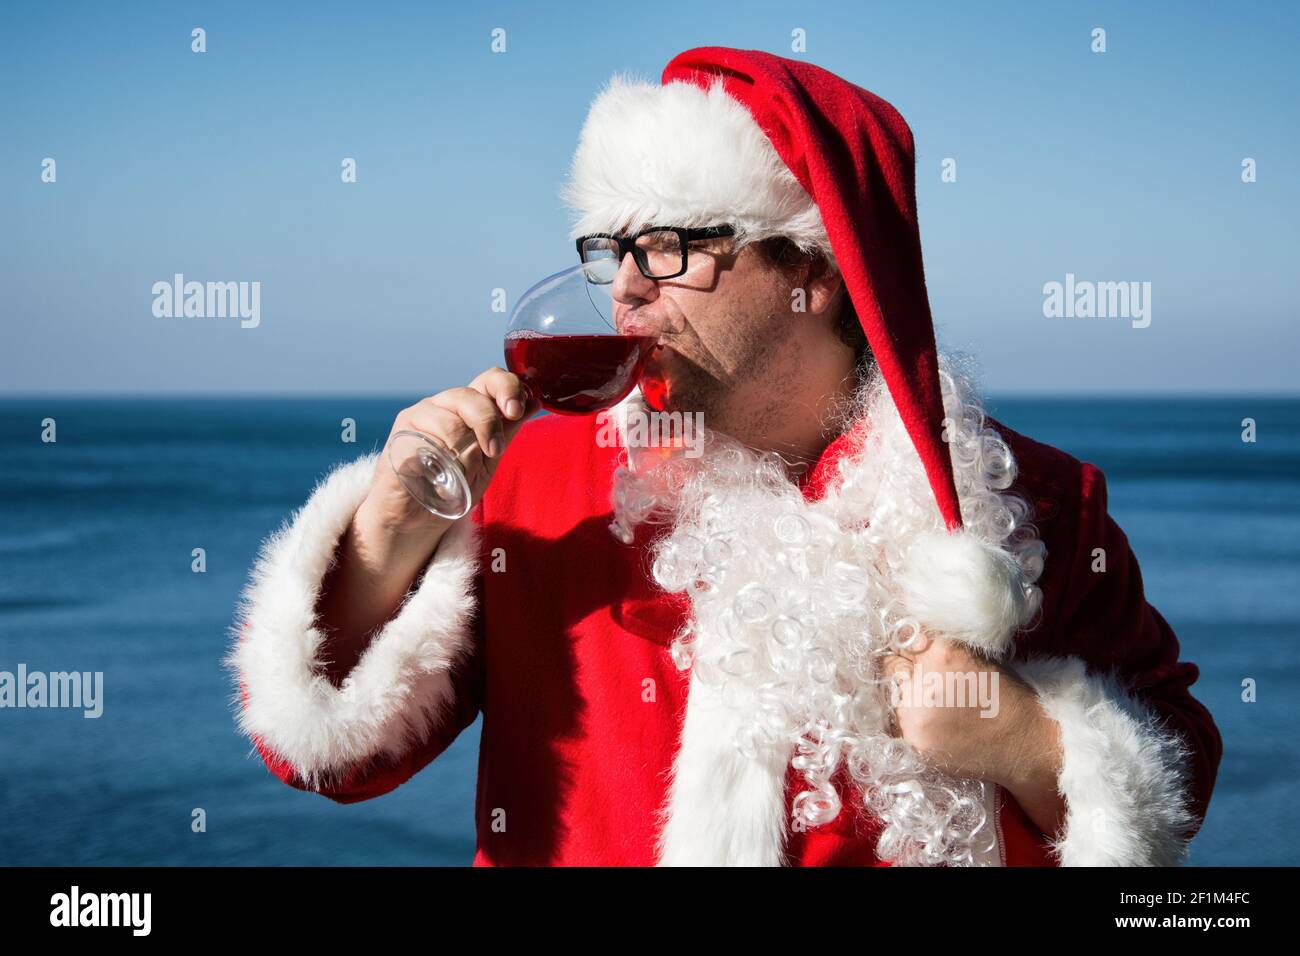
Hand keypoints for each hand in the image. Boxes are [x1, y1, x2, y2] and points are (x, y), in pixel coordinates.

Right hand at [358, 367, 537, 539]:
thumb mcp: (488, 459)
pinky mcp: (399, 436)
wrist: (416, 517)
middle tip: (494, 451)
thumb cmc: (453, 487)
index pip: (490, 380)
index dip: (507, 389)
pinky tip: (441, 479)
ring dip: (464, 454)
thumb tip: (534, 402)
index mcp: (468, 407)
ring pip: (450, 423)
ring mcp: (418, 417)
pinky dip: (440, 464)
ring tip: (462, 476)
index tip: (518, 411)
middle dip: (489, 423)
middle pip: (470, 396)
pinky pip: (427, 443)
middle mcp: (442, 405)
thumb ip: (506, 431)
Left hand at [881, 632, 1066, 836]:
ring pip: (888, 697)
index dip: (911, 649)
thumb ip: (935, 644)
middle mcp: (925, 685)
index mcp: (943, 653)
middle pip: (889, 668)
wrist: (1026, 743)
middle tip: (929, 684)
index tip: (919, 656)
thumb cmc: (1004, 695)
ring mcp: (916, 719)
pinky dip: (906, 721)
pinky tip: (931, 722)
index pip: (901, 639)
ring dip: (902, 698)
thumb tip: (902, 636)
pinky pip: (894, 725)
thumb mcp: (974, 653)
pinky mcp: (915, 744)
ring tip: (934, 706)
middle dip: (903, 672)